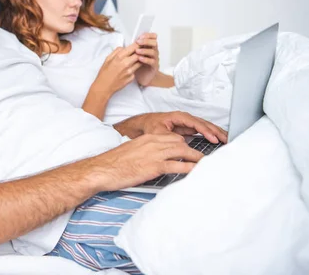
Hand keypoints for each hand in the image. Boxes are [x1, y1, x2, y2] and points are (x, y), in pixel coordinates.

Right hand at [90, 133, 204, 190]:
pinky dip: (189, 168)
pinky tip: (196, 171)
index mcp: (147, 138)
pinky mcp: (153, 166)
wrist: (101, 169)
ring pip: (182, 151)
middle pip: (180, 142)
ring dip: (196, 158)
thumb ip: (144, 153)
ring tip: (207, 165)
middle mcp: (152, 142)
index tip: (191, 152)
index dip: (184, 145)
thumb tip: (152, 160)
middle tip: (205, 158)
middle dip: (194, 150)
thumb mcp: (131, 152)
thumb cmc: (113, 164)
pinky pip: (177, 166)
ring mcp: (154, 154)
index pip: (172, 137)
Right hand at [92, 44, 141, 95]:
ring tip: (134, 60)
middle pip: (139, 54)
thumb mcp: (107, 59)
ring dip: (139, 60)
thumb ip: (116, 51)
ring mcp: (129, 71)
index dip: (138, 44)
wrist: (104, 86)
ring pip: (140, 62)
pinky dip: (134, 68)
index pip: (133, 47)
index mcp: (119, 57)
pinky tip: (129, 69)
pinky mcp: (131, 77)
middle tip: (141, 50)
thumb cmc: (104, 73)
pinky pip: (136, 70)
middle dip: (141, 51)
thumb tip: (123, 47)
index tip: (140, 43)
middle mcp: (126, 63)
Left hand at [134, 33, 159, 85]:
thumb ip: (132, 49)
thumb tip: (124, 43)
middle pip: (154, 43)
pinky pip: (152, 62)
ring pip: (153, 52)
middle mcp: (153, 52)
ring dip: (145, 50)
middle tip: (138, 42)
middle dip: (146, 41)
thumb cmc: (138, 66)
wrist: (144, 78)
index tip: (140, 36)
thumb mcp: (134, 56)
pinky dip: (146, 59)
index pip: (152, 37)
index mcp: (149, 47)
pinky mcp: (154, 67)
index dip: (147, 35)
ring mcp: (154, 59)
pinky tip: (140, 59)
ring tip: (137, 51)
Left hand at [141, 111, 227, 143]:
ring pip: (205, 126)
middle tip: (227, 139)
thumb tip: (182, 142)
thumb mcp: (157, 133)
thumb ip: (170, 137)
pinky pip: (201, 131)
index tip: (213, 138)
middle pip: (204, 123)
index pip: (195, 123)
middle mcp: (185, 118)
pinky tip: (217, 139)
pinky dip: (210, 135)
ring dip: (216, 132)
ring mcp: (187, 123)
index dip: (205, 131)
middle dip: (216, 130)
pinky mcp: (188, 128)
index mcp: (178, 116)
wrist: (143, 124)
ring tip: (226, 139)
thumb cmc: (150, 126)